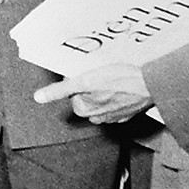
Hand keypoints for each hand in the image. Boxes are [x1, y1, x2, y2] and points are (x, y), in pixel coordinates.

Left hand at [32, 62, 152, 122]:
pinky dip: (117, 98)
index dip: (78, 79)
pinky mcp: (127, 113)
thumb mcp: (85, 80)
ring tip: (111, 80)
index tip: (87, 72)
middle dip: (89, 87)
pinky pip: (116, 106)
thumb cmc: (120, 80)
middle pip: (85, 98)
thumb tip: (39, 97)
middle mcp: (98, 116)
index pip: (72, 92)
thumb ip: (61, 89)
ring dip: (103, 93)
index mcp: (85, 109)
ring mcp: (114, 116)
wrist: (150, 85)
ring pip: (101, 103)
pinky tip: (122, 89)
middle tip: (99, 75)